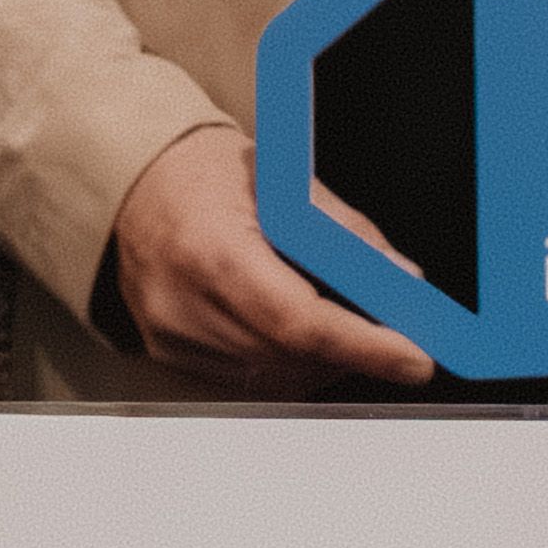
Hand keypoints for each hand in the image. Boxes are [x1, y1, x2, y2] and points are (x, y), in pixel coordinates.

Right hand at [98, 126, 429, 386]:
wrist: (135, 180)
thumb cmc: (203, 172)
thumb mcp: (282, 180)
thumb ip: (345, 232)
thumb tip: (400, 280)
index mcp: (212, 249)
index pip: (300, 321)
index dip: (364, 346)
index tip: (412, 359)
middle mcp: (183, 301)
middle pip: (290, 355)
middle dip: (353, 352)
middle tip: (392, 336)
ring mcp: (171, 333)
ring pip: (272, 374)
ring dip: (320, 360)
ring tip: (344, 325)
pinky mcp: (167, 351)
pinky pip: (244, 376)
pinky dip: (283, 361)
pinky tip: (296, 332)